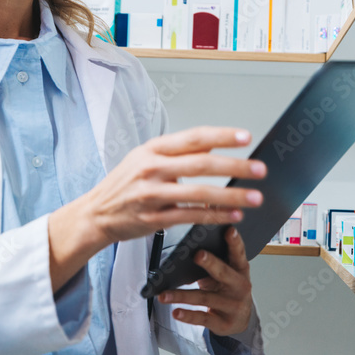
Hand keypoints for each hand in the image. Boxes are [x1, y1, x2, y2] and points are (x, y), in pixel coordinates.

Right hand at [80, 127, 265, 248]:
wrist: (95, 213)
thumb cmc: (124, 184)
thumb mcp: (144, 158)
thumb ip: (177, 153)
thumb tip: (213, 145)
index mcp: (153, 149)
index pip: (194, 138)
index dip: (222, 136)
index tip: (246, 138)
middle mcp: (152, 168)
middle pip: (201, 164)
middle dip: (235, 166)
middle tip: (260, 169)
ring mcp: (152, 194)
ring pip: (199, 193)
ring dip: (231, 195)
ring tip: (255, 196)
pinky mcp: (153, 218)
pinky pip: (190, 216)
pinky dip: (214, 216)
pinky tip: (233, 215)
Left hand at [158, 226, 253, 336]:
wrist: (241, 319)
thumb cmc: (229, 290)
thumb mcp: (228, 274)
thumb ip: (215, 262)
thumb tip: (187, 250)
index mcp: (240, 270)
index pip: (238, 253)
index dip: (234, 242)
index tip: (229, 230)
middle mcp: (240, 286)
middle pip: (223, 273)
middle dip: (210, 263)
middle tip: (198, 254)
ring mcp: (233, 306)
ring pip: (205, 298)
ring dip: (182, 296)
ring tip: (164, 295)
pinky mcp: (224, 323)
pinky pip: (202, 318)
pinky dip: (188, 315)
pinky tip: (176, 312)